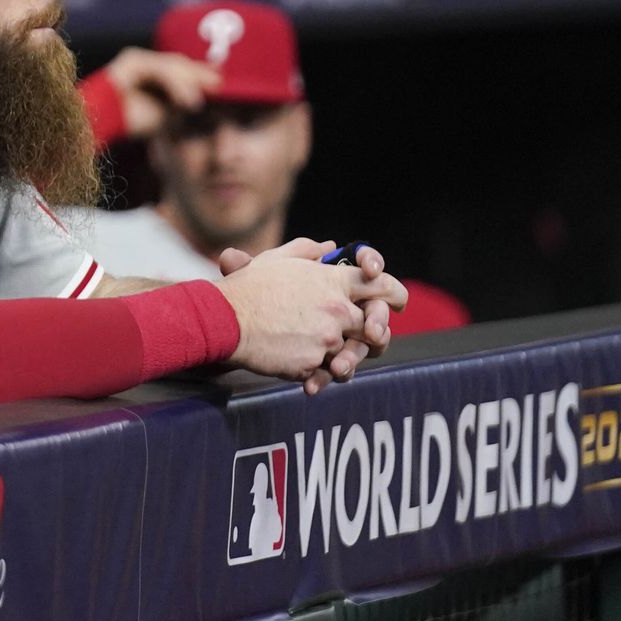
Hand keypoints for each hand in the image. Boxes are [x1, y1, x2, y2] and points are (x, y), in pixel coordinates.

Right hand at [101, 46, 220, 138]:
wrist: (101, 123)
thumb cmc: (132, 122)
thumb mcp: (167, 113)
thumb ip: (182, 101)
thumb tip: (205, 98)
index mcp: (155, 72)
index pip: (182, 68)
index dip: (202, 73)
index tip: (221, 82)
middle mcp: (147, 62)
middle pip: (179, 63)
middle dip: (199, 74)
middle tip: (218, 86)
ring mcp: (139, 59)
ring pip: (171, 66)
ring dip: (188, 84)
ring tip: (197, 104)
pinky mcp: (132, 60)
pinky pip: (159, 69)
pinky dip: (175, 84)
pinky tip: (186, 100)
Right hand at [214, 238, 405, 394]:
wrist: (224, 319)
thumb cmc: (248, 287)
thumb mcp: (277, 260)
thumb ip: (307, 251)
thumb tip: (329, 246)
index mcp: (332, 281)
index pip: (381, 285)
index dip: (394, 294)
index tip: (396, 302)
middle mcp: (336, 309)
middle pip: (372, 326)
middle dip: (371, 333)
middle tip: (365, 339)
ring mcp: (326, 338)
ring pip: (350, 354)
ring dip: (342, 357)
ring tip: (330, 361)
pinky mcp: (311, 363)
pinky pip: (325, 372)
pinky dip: (318, 373)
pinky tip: (304, 370)